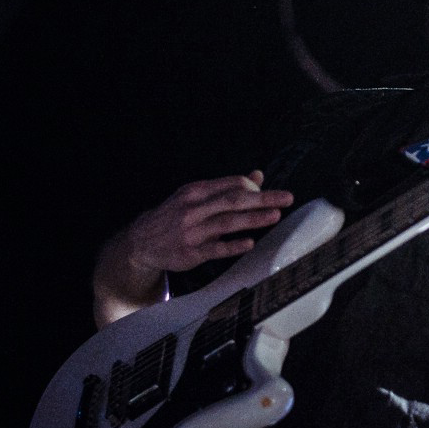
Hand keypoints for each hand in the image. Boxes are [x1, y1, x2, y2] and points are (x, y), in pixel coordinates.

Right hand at [115, 171, 293, 276]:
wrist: (142, 242)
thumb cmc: (176, 216)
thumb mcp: (196, 196)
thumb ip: (228, 187)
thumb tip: (258, 175)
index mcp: (196, 191)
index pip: (231, 184)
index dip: (254, 188)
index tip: (272, 193)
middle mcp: (193, 209)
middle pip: (233, 201)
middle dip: (262, 199)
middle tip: (287, 198)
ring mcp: (191, 231)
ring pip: (226, 223)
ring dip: (253, 219)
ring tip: (275, 216)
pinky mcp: (190, 252)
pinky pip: (215, 249)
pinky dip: (232, 245)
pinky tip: (249, 243)